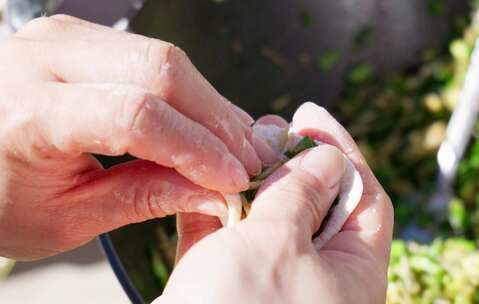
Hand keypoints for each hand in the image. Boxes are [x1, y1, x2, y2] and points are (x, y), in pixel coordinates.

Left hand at [0, 15, 278, 259]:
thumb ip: (143, 198)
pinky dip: (190, 92)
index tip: (233, 179)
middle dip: (217, 120)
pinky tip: (210, 122)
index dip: (198, 148)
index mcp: (27, 113)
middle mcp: (44, 58)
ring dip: (211, 104)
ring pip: (165, 57)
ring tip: (236, 145)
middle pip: (161, 71)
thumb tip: (214, 192)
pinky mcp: (82, 35)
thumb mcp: (65, 216)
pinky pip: (153, 55)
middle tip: (249, 160)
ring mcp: (64, 36)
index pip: (135, 116)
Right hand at [157, 103, 393, 303]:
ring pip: (267, 217)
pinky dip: (216, 207)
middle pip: (315, 202)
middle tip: (268, 126)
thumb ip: (301, 195)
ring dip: (250, 179)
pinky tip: (204, 179)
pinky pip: (226, 238)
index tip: (313, 117)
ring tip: (233, 143)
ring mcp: (269, 283)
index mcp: (351, 273)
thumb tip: (326, 158)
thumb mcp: (280, 245)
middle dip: (291, 160)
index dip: (343, 151)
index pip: (364, 198)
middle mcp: (315, 278)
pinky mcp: (225, 287)